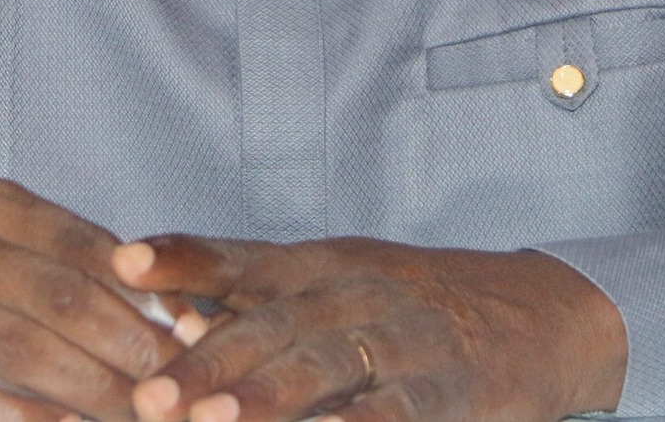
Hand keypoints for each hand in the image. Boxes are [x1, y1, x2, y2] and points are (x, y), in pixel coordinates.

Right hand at [0, 175, 185, 421]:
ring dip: (95, 393)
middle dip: (132, 350)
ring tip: (141, 415)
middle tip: (180, 388)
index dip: (145, 294)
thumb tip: (166, 308)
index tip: (194, 334)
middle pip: (62, 301)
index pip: (83, 245)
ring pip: (26, 353)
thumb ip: (63, 259)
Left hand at [112, 236, 626, 421]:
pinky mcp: (447, 393)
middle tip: (147, 394)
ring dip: (265, 396)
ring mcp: (402, 342)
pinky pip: (395, 412)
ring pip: (325, 366)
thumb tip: (167, 319)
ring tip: (211, 419)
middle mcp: (355, 294)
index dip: (183, 260)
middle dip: (206, 361)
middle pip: (270, 325)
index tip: (123, 262)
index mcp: (318, 266)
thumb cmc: (411, 306)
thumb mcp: (334, 285)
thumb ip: (255, 302)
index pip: (240, 259)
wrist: (540, 314)